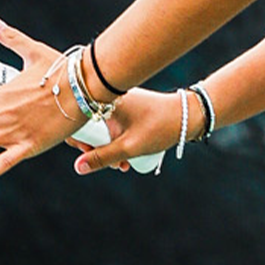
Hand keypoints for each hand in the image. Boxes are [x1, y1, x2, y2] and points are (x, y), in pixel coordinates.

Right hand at [73, 87, 191, 175]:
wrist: (188, 115)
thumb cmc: (159, 127)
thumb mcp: (129, 147)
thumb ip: (102, 158)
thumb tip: (77, 167)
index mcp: (104, 100)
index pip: (75, 119)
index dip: (78, 141)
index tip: (89, 156)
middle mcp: (107, 97)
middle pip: (88, 126)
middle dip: (96, 149)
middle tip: (112, 164)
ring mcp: (117, 102)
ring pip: (101, 128)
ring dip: (107, 148)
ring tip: (123, 164)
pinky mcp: (127, 108)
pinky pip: (112, 126)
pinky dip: (116, 141)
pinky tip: (128, 157)